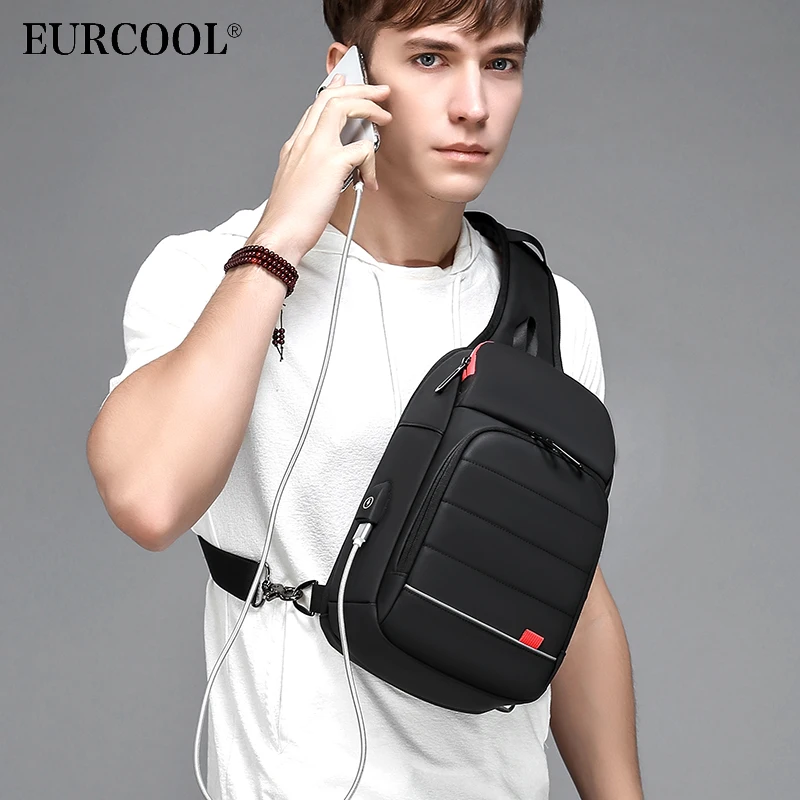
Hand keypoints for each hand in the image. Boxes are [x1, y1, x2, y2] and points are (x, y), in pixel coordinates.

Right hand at [246, 73, 391, 263]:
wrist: (279, 234)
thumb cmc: (289, 219)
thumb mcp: (298, 186)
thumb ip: (313, 170)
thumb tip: (338, 169)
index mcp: (294, 146)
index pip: (315, 107)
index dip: (334, 91)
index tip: (347, 81)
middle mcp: (302, 141)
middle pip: (330, 97)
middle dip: (359, 89)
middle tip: (380, 92)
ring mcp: (315, 149)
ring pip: (343, 106)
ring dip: (369, 107)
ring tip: (385, 117)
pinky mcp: (331, 163)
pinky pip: (362, 149)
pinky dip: (372, 163)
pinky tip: (371, 180)